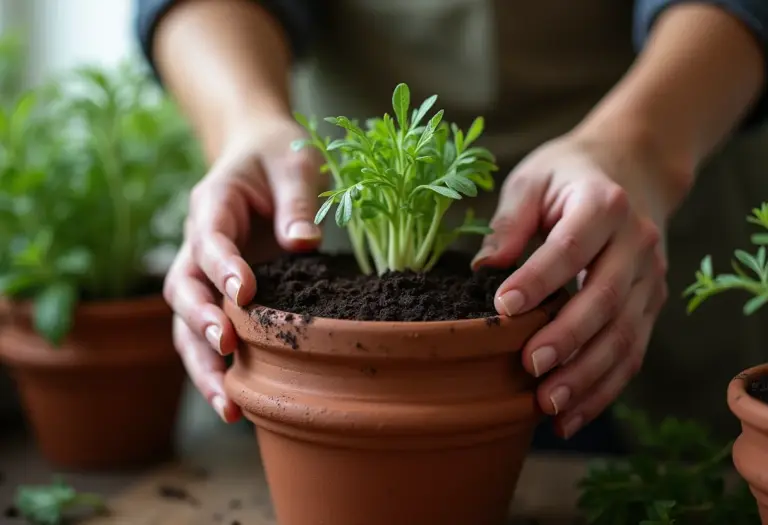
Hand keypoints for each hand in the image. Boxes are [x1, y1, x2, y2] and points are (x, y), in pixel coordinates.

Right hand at [163, 117, 325, 422]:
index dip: (222, 267)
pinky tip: (234, 401)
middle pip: (182, 288)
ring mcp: (204, 271)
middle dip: (201, 320)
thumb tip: (303, 244)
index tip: (244, 293)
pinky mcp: (219, 293)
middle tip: (227, 347)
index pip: (208, 239)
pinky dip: (216, 366)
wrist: (260, 155)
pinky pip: (208, 331)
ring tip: (227, 405)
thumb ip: (296, 202)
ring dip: (202, 362)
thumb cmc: (278, 155)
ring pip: (185, 322)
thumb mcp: (295, 164)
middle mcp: (198, 242)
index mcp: (212, 204)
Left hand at [472, 131, 674, 438]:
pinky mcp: (651, 305)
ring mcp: (651, 278)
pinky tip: (572, 415)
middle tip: (530, 366)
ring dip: (588, 376)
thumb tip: (483, 268)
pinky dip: (604, 389)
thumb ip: (510, 222)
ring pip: (625, 335)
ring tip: (549, 406)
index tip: (503, 307)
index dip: (539, 279)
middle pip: (606, 297)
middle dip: (568, 337)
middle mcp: (637, 243)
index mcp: (604, 204)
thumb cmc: (570, 175)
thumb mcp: (533, 180)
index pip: (571, 247)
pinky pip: (632, 353)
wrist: (634, 168)